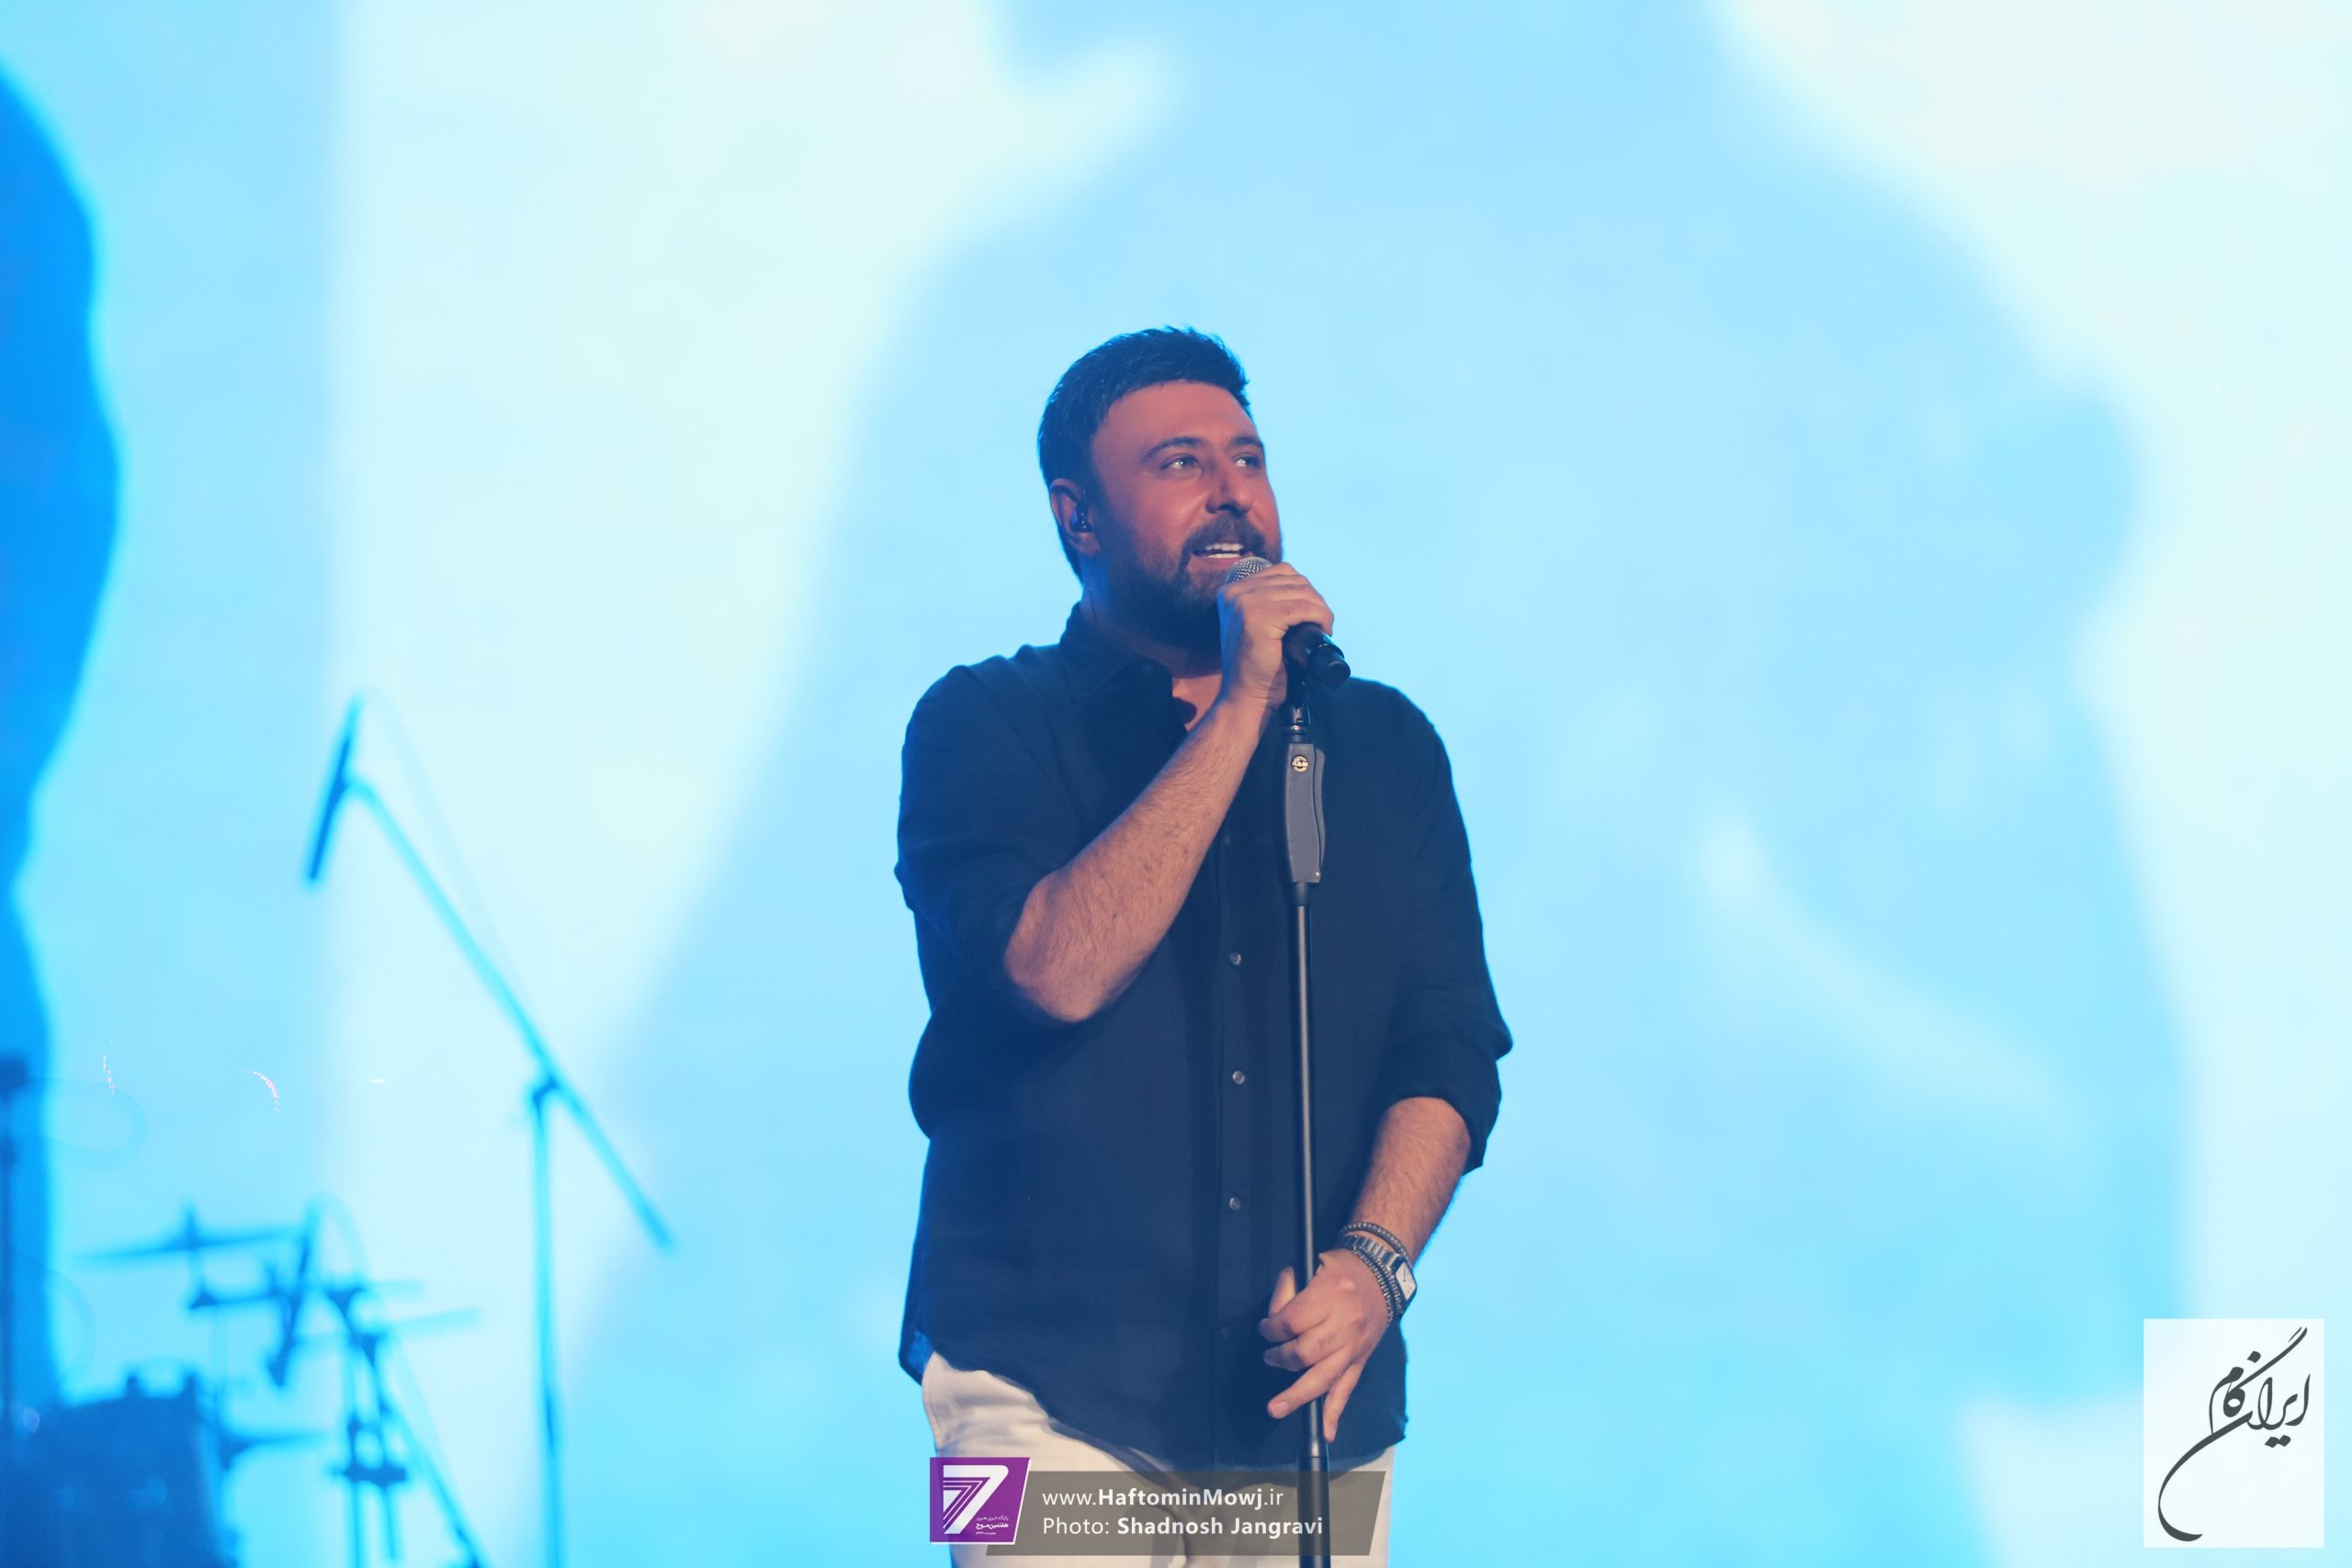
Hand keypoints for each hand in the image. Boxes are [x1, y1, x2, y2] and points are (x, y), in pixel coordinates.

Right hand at [1213, 562, 1331, 714]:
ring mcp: (1244, 603)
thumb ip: (1270, 604)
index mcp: (1231, 591)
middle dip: (1315, 600)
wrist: (1246, 696)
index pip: (1281, 572)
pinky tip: (1323, 629)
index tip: (1313, 613)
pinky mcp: (1258, 617)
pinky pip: (1302, 607)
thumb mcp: (1258, 626)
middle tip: (1323, 623)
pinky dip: (1319, 616)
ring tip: (1324, 627)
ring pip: (1301, 592)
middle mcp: (1235, 592)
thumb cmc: (1257, 667)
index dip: (1305, 590)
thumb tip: (1306, 590)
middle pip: (1293, 579)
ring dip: (1321, 608)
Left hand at [1257, 1249, 1389, 1442]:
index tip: (1264, 1331)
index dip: (1271, 1329)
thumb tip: (1272, 1322)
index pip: (1292, 1322)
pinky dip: (1335, 1412)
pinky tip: (1326, 1431)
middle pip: (1305, 1352)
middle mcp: (1345, 1323)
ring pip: (1324, 1377)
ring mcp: (1355, 1346)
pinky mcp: (1361, 1360)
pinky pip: (1347, 1389)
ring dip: (1297, 1395)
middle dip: (1281, 1358)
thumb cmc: (1340, 1270)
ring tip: (1276, 1408)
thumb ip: (1287, 1290)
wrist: (1381, 1277)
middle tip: (1269, 1358)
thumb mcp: (1311, 1266)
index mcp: (1331, 1294)